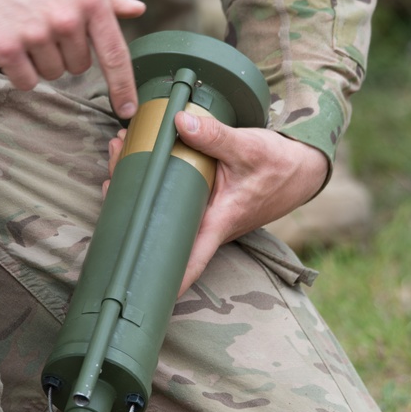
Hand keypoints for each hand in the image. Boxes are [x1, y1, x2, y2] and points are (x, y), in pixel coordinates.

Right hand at [0, 0, 145, 117]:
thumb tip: (137, 9)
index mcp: (90, 0)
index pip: (115, 54)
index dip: (124, 87)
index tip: (128, 110)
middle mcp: (66, 20)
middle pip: (78, 68)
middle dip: (64, 52)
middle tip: (44, 23)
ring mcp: (34, 35)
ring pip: (51, 74)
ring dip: (40, 59)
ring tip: (24, 25)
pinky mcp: (4, 47)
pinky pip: (25, 81)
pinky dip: (18, 69)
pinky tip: (9, 39)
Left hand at [107, 112, 327, 294]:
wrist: (300, 168)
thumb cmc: (278, 166)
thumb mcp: (248, 147)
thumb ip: (215, 136)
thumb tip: (180, 122)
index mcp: (217, 223)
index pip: (188, 261)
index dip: (163, 279)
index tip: (137, 289)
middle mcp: (206, 225)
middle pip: (160, 229)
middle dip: (130, 209)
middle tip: (110, 178)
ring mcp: (202, 215)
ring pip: (162, 209)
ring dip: (137, 185)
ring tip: (118, 153)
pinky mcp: (202, 201)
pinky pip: (170, 195)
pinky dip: (152, 175)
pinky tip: (137, 153)